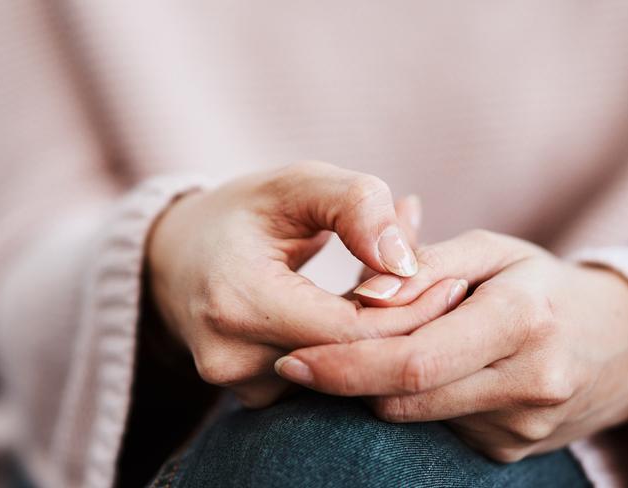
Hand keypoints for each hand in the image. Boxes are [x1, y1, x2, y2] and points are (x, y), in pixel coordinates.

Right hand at [148, 161, 462, 407]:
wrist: (176, 258)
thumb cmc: (241, 214)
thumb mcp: (296, 184)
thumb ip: (356, 206)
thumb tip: (406, 264)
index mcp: (238, 300)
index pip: (352, 330)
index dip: (411, 309)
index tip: (450, 282)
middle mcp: (232, 357)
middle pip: (352, 361)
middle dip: (404, 326)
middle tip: (443, 287)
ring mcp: (238, 385)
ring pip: (341, 377)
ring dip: (378, 337)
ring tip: (399, 290)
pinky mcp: (250, 396)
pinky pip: (321, 380)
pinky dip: (350, 349)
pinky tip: (361, 312)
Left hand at [275, 230, 627, 461]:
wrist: (616, 342)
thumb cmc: (540, 282)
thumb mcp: (490, 251)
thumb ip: (425, 265)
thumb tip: (363, 296)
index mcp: (522, 321)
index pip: (412, 361)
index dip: (343, 365)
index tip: (292, 362)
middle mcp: (527, 383)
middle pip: (404, 398)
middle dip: (345, 381)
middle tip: (302, 361)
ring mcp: (520, 427)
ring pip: (413, 416)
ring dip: (379, 386)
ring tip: (379, 348)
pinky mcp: (510, 450)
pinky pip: (435, 427)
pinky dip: (412, 400)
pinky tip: (421, 369)